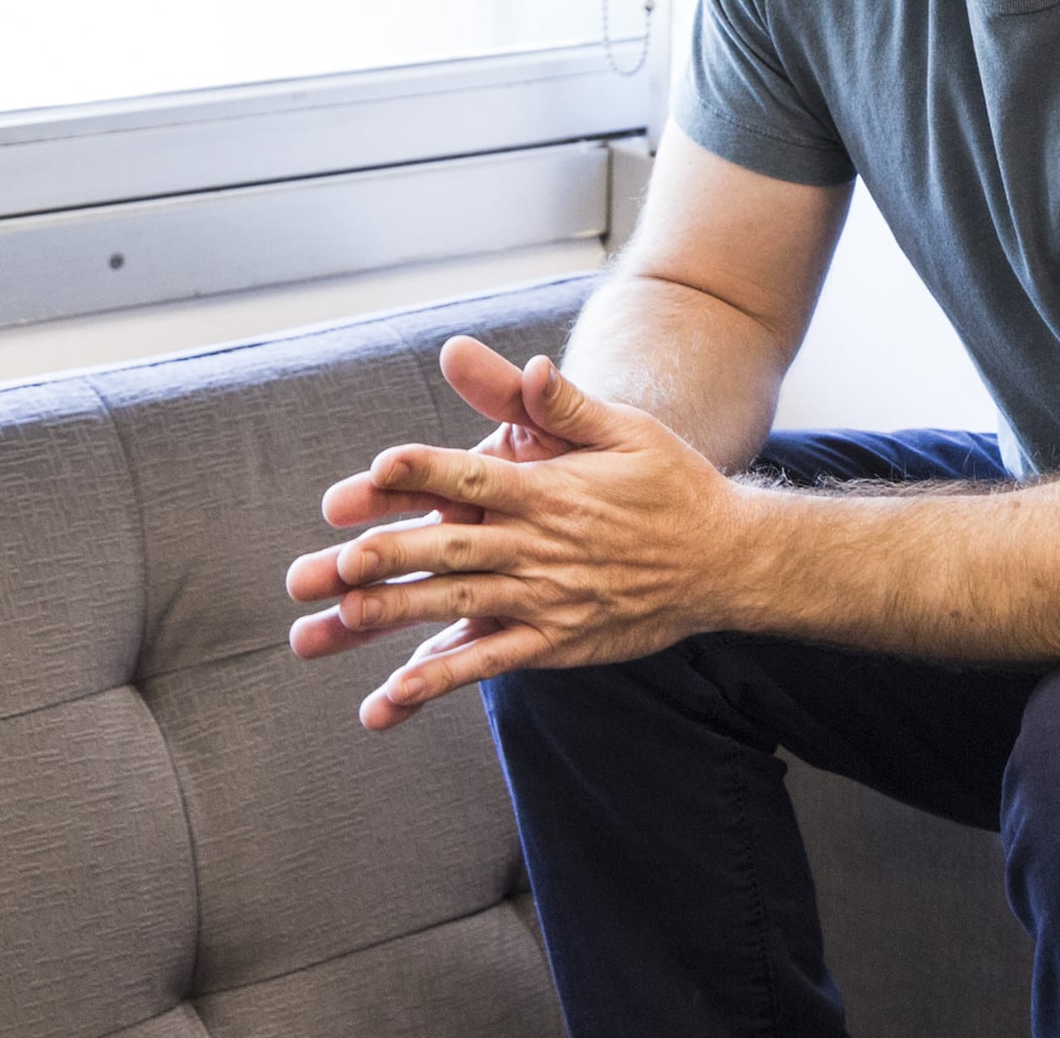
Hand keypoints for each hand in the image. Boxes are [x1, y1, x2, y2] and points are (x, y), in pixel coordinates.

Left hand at [286, 339, 762, 729]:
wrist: (726, 559)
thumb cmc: (670, 483)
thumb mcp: (625, 430)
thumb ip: (565, 405)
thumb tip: (529, 365)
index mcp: (551, 488)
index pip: (477, 474)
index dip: (427, 471)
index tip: (379, 469)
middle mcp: (542, 544)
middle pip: (454, 547)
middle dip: (388, 555)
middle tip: (332, 563)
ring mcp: (547, 597)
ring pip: (460, 604)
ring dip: (398, 613)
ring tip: (338, 622)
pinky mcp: (555, 640)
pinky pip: (491, 662)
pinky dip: (442, 677)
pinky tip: (393, 693)